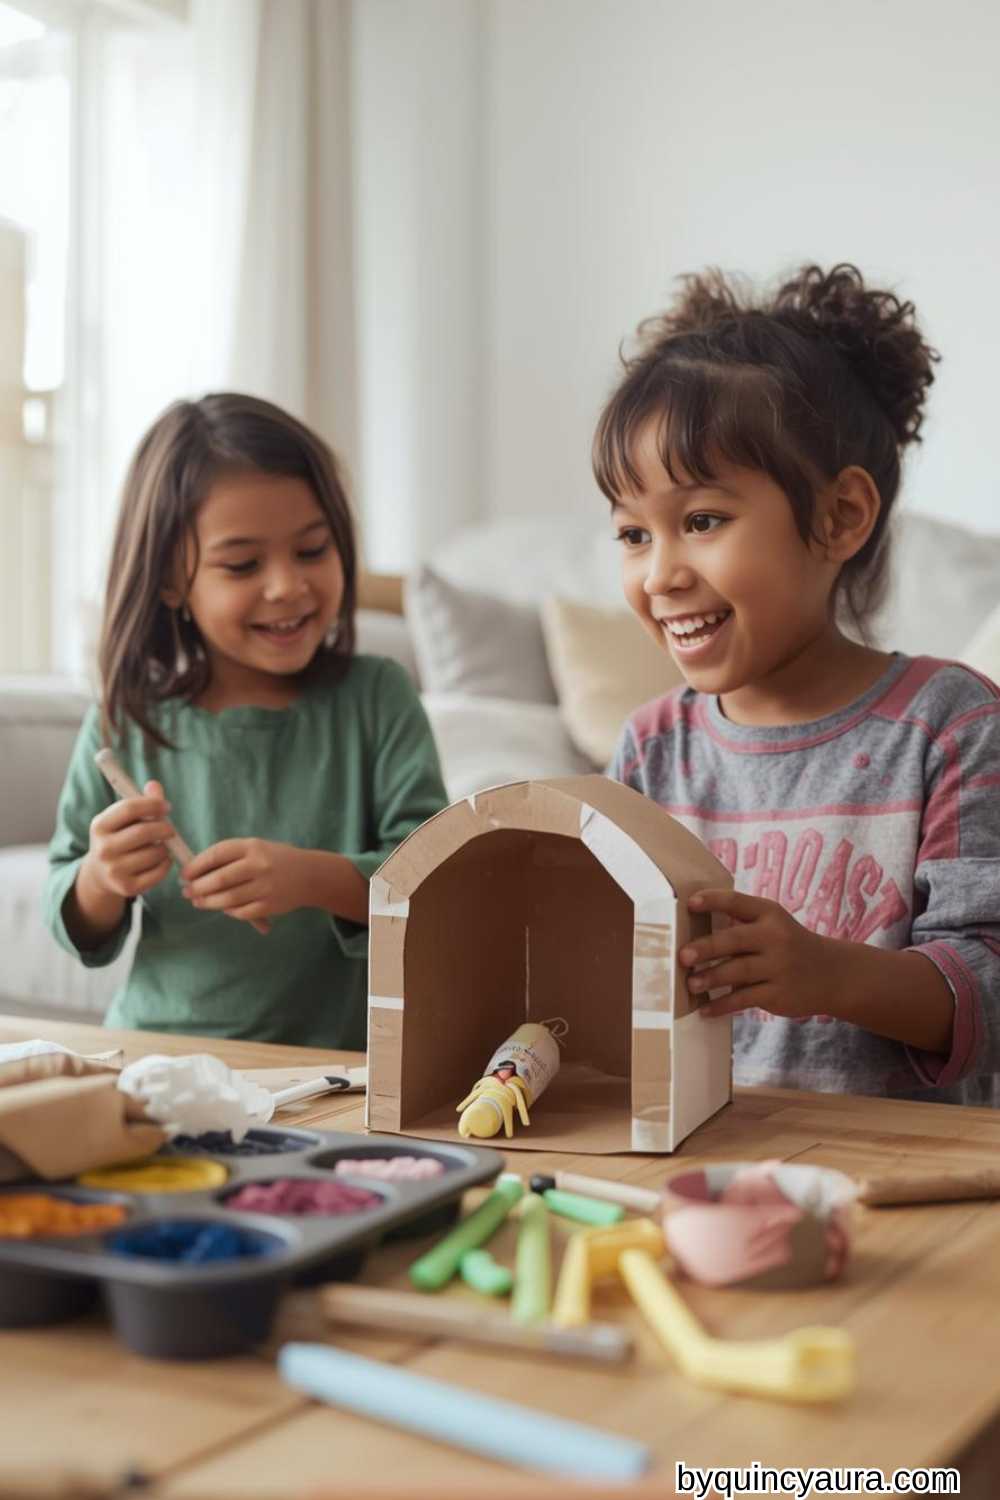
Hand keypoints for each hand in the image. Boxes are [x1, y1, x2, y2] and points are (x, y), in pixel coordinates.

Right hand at [82, 780, 174, 898]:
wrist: (100, 874)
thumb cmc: (118, 838)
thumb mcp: (122, 819)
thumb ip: (141, 802)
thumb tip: (154, 785)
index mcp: (99, 826)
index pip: (129, 808)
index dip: (152, 804)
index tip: (166, 807)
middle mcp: (102, 849)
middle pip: (144, 832)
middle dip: (164, 828)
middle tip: (171, 829)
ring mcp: (113, 870)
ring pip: (154, 852)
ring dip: (165, 847)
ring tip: (160, 846)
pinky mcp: (127, 888)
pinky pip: (159, 871)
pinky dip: (166, 863)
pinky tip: (161, 860)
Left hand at [181, 839, 312, 928]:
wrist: (309, 875)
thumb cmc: (275, 859)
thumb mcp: (255, 848)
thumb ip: (229, 857)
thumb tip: (195, 872)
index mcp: (252, 846)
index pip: (216, 854)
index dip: (196, 866)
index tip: (184, 874)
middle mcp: (259, 865)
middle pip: (219, 879)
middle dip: (198, 888)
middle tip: (187, 892)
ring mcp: (265, 887)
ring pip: (227, 899)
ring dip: (207, 902)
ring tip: (198, 902)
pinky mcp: (269, 906)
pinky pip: (240, 912)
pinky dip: (228, 911)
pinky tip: (223, 908)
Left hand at [680, 889, 840, 1019]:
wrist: (832, 974)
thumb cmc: (788, 945)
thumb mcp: (773, 924)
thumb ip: (740, 924)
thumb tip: (690, 933)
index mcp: (769, 914)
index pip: (737, 902)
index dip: (712, 901)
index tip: (688, 903)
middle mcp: (775, 937)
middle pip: (735, 940)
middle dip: (707, 948)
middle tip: (683, 956)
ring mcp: (779, 967)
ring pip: (738, 972)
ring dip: (711, 978)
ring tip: (690, 984)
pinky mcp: (778, 994)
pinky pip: (745, 999)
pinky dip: (722, 1005)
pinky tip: (705, 1010)